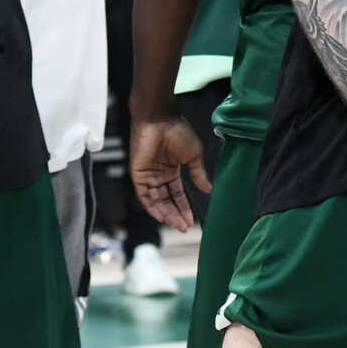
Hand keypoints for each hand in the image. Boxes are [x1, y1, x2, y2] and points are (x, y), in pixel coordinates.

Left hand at [130, 115, 210, 231]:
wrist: (161, 119)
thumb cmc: (178, 131)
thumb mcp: (193, 155)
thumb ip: (198, 174)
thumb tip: (208, 189)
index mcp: (171, 170)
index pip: (177, 194)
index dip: (184, 207)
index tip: (192, 221)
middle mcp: (158, 175)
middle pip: (167, 200)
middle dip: (176, 214)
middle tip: (184, 227)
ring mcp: (148, 175)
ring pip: (156, 200)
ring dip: (165, 213)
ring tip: (176, 224)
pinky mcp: (138, 174)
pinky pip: (144, 195)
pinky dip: (151, 207)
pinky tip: (161, 216)